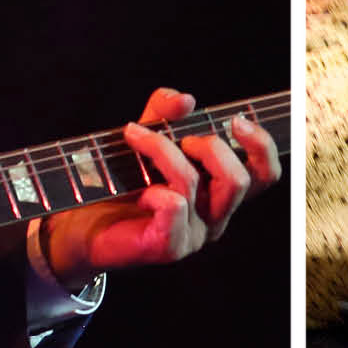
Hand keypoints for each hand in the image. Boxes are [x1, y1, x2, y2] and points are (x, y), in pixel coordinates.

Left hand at [37, 87, 282, 288]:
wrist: (82, 223)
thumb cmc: (119, 181)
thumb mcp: (145, 136)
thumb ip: (164, 114)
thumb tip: (185, 99)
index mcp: (219, 192)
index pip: (265, 175)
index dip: (262, 146)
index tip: (236, 120)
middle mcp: (214, 216)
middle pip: (239, 180)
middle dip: (208, 146)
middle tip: (178, 138)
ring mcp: (194, 235)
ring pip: (196, 184)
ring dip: (163, 151)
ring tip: (135, 137)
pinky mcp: (168, 247)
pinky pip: (173, 206)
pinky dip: (154, 189)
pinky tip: (139, 191)